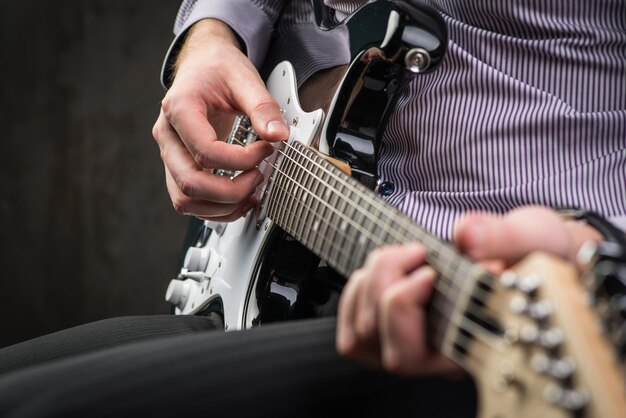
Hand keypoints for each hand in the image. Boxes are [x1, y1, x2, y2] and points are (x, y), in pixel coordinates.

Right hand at [152, 19, 288, 221]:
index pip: (206, 152)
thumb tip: (278, 135)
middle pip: (190, 183)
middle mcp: (168, 136)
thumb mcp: (244, 78)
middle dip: (231, 191)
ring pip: (185, 200)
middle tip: (259, 177)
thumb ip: (262, 107)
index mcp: (179, 109)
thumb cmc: (218, 69)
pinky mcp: (178, 167)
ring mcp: (170, 154)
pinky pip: (188, 200)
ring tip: (251, 193)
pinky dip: (214, 209)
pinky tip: (239, 200)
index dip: (242, 160)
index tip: (265, 149)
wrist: (202, 65)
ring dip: (221, 207)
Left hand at [336, 205, 602, 375]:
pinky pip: (352, 320)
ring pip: (358, 331)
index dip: (404, 308)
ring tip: (408, 254)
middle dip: (384, 282)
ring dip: (371, 279)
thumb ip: (502, 237)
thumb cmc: (534, 253)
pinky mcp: (391, 326)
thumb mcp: (533, 237)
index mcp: (467, 347)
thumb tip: (466, 236)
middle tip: (418, 251)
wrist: (529, 252)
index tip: (429, 270)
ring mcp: (409, 342)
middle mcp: (435, 353)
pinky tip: (391, 265)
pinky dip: (359, 285)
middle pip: (374, 337)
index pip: (409, 355)